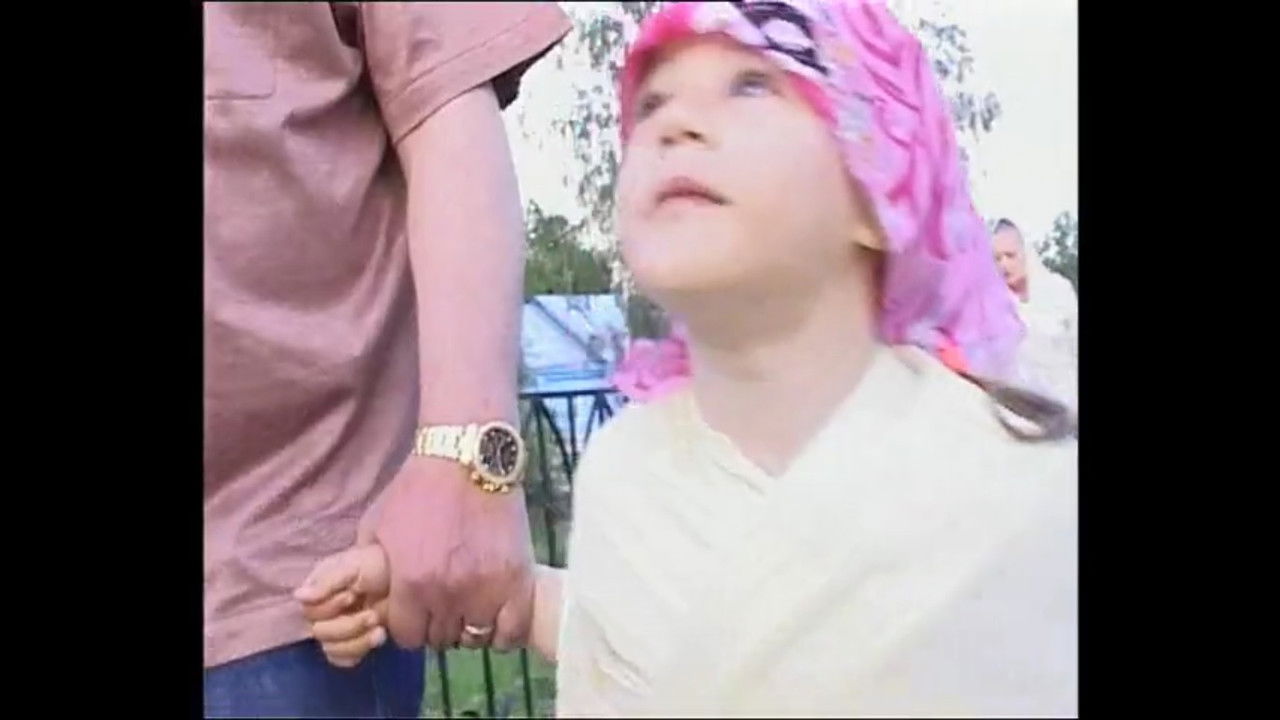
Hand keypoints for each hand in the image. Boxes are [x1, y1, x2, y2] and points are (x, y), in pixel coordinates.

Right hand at [294, 545, 391, 667]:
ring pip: (331, 648)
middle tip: (372, 615)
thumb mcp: (353, 566)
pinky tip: (378, 636)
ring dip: (356, 641)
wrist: (408, 574)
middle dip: (347, 626)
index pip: (309, 610)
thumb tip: (298, 596)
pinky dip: (359, 651)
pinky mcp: (353, 642)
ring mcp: (338, 628)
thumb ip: (327, 582)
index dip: (329, 607)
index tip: (353, 594)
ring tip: (379, 629)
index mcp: (318, 589)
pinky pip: (343, 658)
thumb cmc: (378, 563)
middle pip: (320, 633)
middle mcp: (323, 611)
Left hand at [369, 455, 534, 651]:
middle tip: (446, 600)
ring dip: (471, 624)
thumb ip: (367, 568)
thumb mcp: (377, 525)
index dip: (411, 624)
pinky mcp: (517, 579)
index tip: (418, 610)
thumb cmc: (418, 488)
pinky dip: (504, 628)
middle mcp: (446, 593)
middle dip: (439, 622)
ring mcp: (485, 588)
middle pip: (440, 638)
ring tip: (472, 603)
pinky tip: (498, 612)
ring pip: (475, 636)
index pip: (407, 637)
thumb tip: (358, 597)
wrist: (467, 457)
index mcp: (410, 582)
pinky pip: (511, 630)